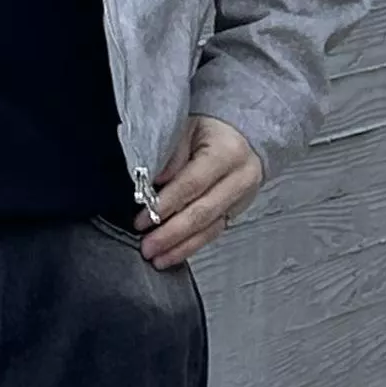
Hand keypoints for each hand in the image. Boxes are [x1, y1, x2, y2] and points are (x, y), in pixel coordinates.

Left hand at [135, 116, 263, 269]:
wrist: (243, 133)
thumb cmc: (209, 129)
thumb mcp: (188, 127)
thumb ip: (171, 153)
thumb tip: (153, 182)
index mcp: (227, 152)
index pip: (192, 184)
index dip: (166, 204)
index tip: (142, 220)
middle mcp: (240, 178)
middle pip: (202, 212)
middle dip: (171, 233)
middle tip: (147, 247)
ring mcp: (241, 198)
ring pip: (209, 228)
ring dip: (180, 247)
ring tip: (157, 258)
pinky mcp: (236, 211)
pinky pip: (213, 233)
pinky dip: (191, 246)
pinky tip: (172, 255)